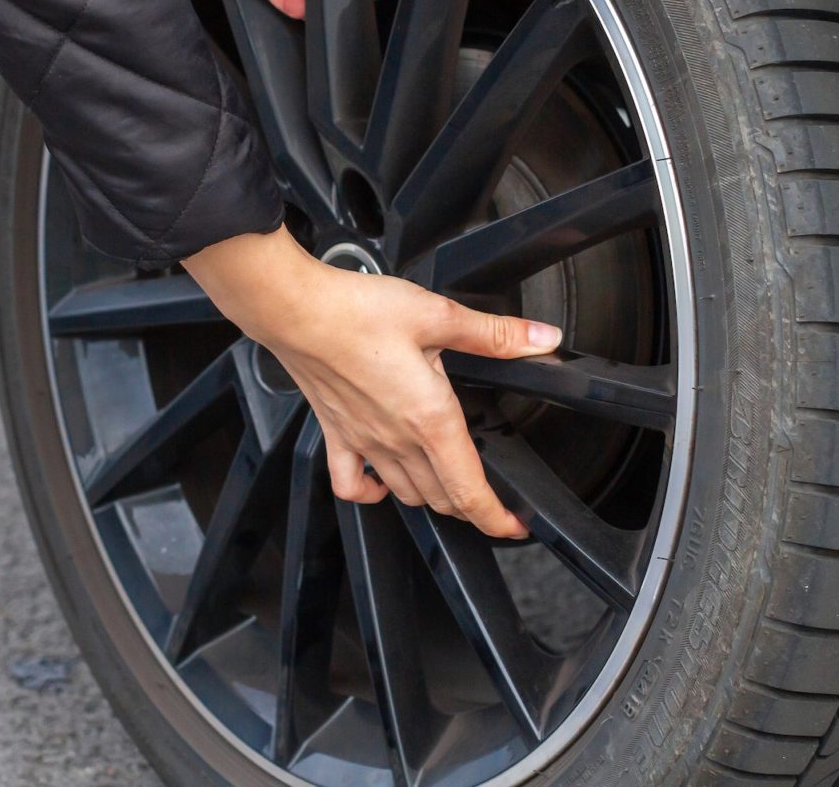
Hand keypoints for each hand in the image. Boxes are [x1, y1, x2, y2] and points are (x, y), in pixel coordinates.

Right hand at [180, 226, 561, 537]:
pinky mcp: (336, 434)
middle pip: (442, 499)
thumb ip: (493, 334)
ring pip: (406, 495)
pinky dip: (372, 494)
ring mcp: (365, 443)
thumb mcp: (438, 315)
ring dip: (433, 498)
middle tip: (492, 502)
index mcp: (429, 419)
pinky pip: (352, 485)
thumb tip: (541, 340)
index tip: (514, 526)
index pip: (470, 491)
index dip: (497, 518)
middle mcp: (397, 441)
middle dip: (473, 507)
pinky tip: (383, 484)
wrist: (297, 310)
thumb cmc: (357, 312)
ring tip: (452, 488)